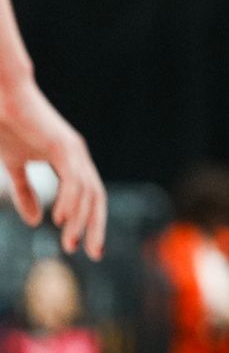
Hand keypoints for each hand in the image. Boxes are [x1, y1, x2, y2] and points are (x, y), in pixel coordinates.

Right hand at [0, 80, 105, 259]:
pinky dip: (71, 199)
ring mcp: (74, 150)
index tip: (87, 248)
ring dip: (81, 219)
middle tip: (93, 254)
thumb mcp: (16, 166)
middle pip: (97, 198)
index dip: (91, 222)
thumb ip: (25, 192)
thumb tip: (34, 221)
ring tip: (70, 242)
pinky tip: (61, 217)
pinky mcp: (64, 145)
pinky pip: (73, 178)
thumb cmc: (8, 127)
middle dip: (96, 226)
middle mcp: (79, 157)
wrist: (3, 98)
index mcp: (71, 162)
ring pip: (87, 192)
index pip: (90, 198)